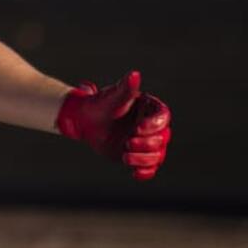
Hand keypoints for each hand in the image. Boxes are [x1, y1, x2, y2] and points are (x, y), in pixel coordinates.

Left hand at [55, 71, 170, 180]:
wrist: (84, 122)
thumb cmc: (98, 105)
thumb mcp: (111, 98)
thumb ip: (125, 89)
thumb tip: (135, 74)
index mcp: (148, 108)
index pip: (163, 117)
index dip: (154, 125)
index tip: (137, 129)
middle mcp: (151, 125)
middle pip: (163, 137)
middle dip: (147, 143)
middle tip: (128, 143)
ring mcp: (146, 141)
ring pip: (158, 154)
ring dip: (145, 158)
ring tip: (125, 156)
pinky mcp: (139, 155)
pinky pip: (150, 167)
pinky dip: (146, 172)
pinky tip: (135, 173)